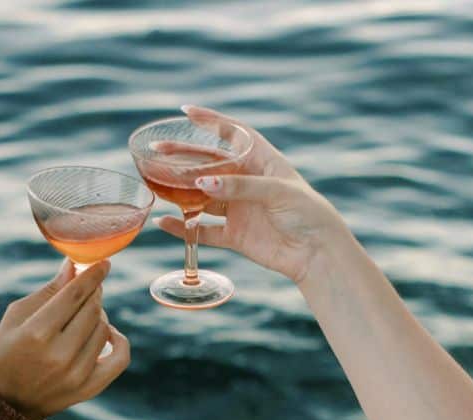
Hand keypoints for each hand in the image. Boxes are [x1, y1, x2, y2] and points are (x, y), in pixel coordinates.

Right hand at [0, 259, 129, 419]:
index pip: (74, 295)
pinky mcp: (89, 388)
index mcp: (36, 334)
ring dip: (98, 315)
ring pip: (104, 329)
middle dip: (92, 293)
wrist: (8, 403)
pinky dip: (118, 341)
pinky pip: (120, 358)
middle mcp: (59, 355)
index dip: (92, 275)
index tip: (103, 263)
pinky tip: (107, 333)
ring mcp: (77, 375)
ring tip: (83, 315)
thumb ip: (48, 292)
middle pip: (92, 309)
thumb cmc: (6, 353)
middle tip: (86, 289)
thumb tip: (74, 267)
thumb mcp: (15, 317)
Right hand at [153, 105, 346, 286]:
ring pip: (202, 196)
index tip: (186, 112)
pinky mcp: (235, 236)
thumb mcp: (275, 191)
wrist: (316, 253)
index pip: (232, 134)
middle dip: (183, 156)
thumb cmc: (306, 213)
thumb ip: (239, 185)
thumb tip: (203, 182)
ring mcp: (239, 209)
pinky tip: (165, 222)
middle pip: (208, 164)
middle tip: (157, 150)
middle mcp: (246, 182)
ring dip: (180, 191)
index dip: (211, 120)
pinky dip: (184, 228)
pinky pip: (203, 231)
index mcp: (261, 161)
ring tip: (156, 184)